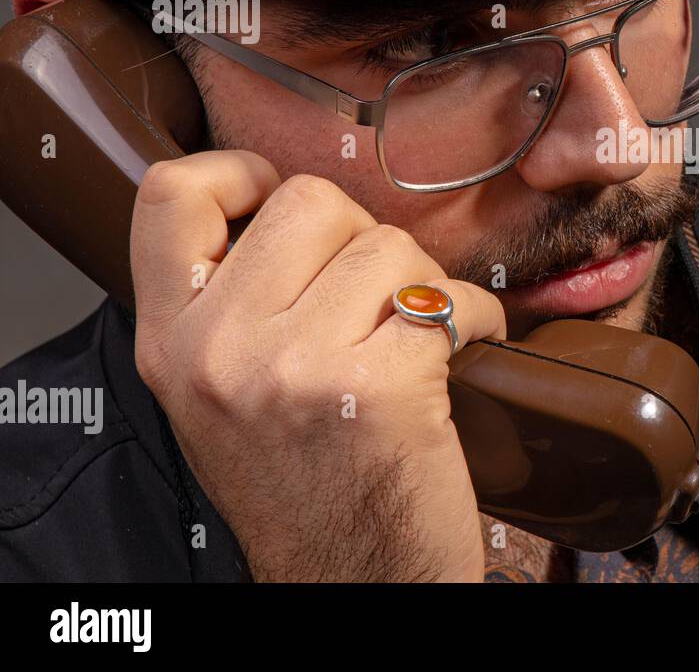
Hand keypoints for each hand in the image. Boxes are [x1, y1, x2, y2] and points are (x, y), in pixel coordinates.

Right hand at [129, 150, 503, 581]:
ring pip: (388, 244)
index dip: (237, 173)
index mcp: (171, 342)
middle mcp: (219, 350)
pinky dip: (474, 319)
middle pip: (308, 202)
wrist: (354, 579)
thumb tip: (285, 204)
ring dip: (422, 283)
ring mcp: (295, 368)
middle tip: (376, 298)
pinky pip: (446, 299)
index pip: (170, 194)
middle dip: (362, 239)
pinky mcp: (377, 388)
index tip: (278, 198)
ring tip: (415, 338)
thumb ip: (234, 301)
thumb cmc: (305, 483)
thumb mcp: (222, 393)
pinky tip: (463, 354)